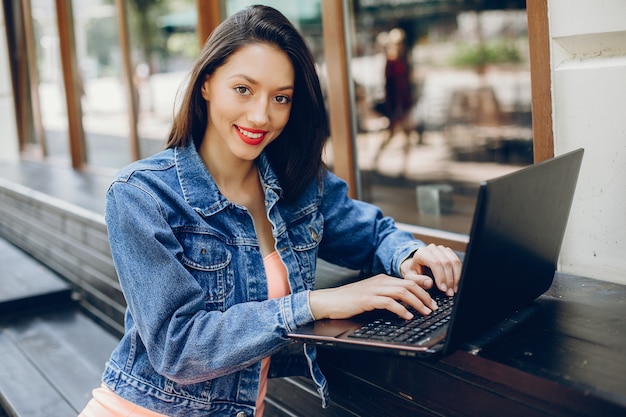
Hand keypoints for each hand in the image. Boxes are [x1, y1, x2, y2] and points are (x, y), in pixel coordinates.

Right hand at [309, 274, 438, 320]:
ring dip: (417, 303)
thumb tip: (404, 303)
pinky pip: (389, 303)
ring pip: (402, 292)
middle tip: (433, 307)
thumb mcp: (371, 295)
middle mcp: (380, 281)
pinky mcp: (368, 299)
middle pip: (408, 285)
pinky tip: (407, 316)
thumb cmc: (349, 300)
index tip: (433, 297)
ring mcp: (374, 289)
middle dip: (424, 296)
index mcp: (382, 279)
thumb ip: (386, 296)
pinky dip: (401, 310)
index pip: (407, 280)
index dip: (423, 288)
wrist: (330, 301)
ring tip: (425, 312)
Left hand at [400, 243, 461, 295]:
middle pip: (446, 262)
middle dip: (449, 280)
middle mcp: (432, 249)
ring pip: (454, 262)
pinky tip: (455, 283)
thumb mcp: (410, 278)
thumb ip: (418, 280)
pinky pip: (458, 262)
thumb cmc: (414, 272)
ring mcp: (442, 249)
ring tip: (453, 290)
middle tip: (449, 292)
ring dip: (456, 277)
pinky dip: (458, 274)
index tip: (443, 289)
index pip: (435, 263)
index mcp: (421, 253)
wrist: (417, 266)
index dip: (441, 276)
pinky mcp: (449, 252)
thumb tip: (429, 283)